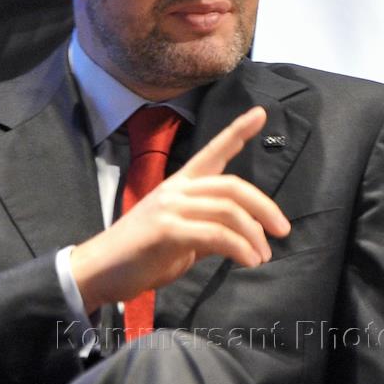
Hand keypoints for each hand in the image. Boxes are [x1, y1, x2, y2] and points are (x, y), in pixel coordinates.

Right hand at [71, 106, 289, 313]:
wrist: (100, 269)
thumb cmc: (141, 255)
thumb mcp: (182, 239)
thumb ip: (210, 230)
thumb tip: (244, 236)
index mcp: (179, 185)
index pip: (213, 151)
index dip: (238, 132)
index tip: (261, 113)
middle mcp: (176, 189)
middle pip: (232, 186)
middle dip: (264, 206)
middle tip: (283, 231)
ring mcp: (170, 207)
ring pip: (228, 210)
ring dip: (254, 235)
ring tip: (262, 256)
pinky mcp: (167, 231)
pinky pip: (216, 235)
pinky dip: (239, 248)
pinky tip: (248, 261)